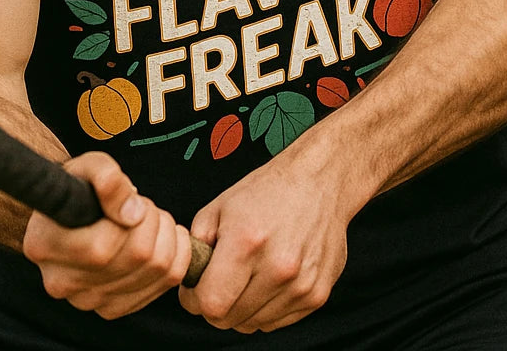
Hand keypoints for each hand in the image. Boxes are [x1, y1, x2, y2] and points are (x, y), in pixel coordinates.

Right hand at [23, 151, 192, 318]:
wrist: (73, 216)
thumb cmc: (79, 189)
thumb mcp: (86, 167)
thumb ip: (106, 177)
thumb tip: (133, 211)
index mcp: (44, 245)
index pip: (101, 247)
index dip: (130, 217)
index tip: (131, 199)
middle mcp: (62, 281)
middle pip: (136, 257)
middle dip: (152, 220)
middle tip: (143, 206)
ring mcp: (88, 300)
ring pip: (156, 270)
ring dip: (167, 235)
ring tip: (150, 219)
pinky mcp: (113, 307)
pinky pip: (166, 282)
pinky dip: (177, 254)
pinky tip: (164, 237)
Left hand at [179, 138, 351, 333]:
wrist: (318, 182)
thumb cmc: (266, 191)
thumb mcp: (220, 206)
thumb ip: (196, 245)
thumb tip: (188, 278)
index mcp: (246, 241)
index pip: (210, 303)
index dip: (193, 300)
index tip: (194, 289)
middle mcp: (277, 267)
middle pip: (229, 319)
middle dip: (216, 304)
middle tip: (219, 281)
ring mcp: (300, 285)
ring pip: (253, 324)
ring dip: (241, 308)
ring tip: (246, 276)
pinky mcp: (317, 295)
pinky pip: (276, 322)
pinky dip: (265, 309)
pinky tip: (267, 280)